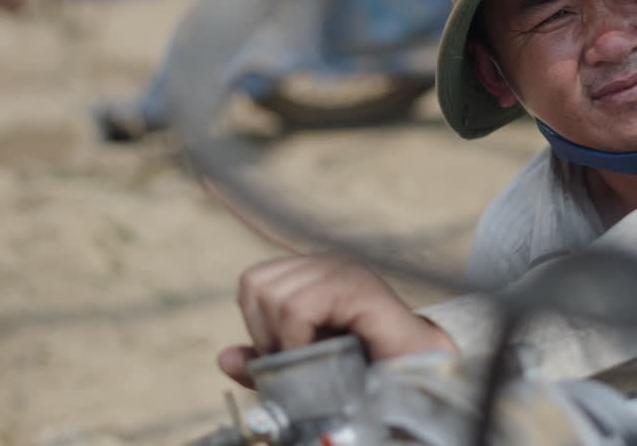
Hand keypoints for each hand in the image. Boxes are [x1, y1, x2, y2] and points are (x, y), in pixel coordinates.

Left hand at [217, 253, 456, 387]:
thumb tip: (223, 357)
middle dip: (267, 331)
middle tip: (299, 355)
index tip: (286, 351)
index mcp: (312, 272)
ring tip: (315, 356)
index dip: (258, 323)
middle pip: (256, 285)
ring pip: (274, 297)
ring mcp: (343, 269)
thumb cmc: (363, 368)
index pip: (253, 281)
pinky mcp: (357, 287)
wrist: (412, 373)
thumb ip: (265, 361)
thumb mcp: (301, 366)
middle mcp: (326, 262)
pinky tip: (323, 353)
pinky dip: (300, 340)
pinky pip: (299, 309)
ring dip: (286, 339)